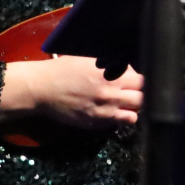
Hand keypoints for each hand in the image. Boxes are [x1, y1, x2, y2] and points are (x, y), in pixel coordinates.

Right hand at [0, 55, 142, 129]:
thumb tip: (128, 68)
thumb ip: (111, 65)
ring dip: (132, 109)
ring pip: (134, 115)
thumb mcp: (89, 59)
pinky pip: (116, 124)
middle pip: (142, 98)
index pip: (141, 80)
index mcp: (110, 73)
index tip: (135, 80)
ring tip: (125, 105)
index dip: (139, 80)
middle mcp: (111, 93)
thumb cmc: (62, 70)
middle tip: (133, 93)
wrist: (42, 88)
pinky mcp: (95, 124)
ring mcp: (104, 111)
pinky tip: (111, 112)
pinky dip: (117, 119)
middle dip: (140, 95)